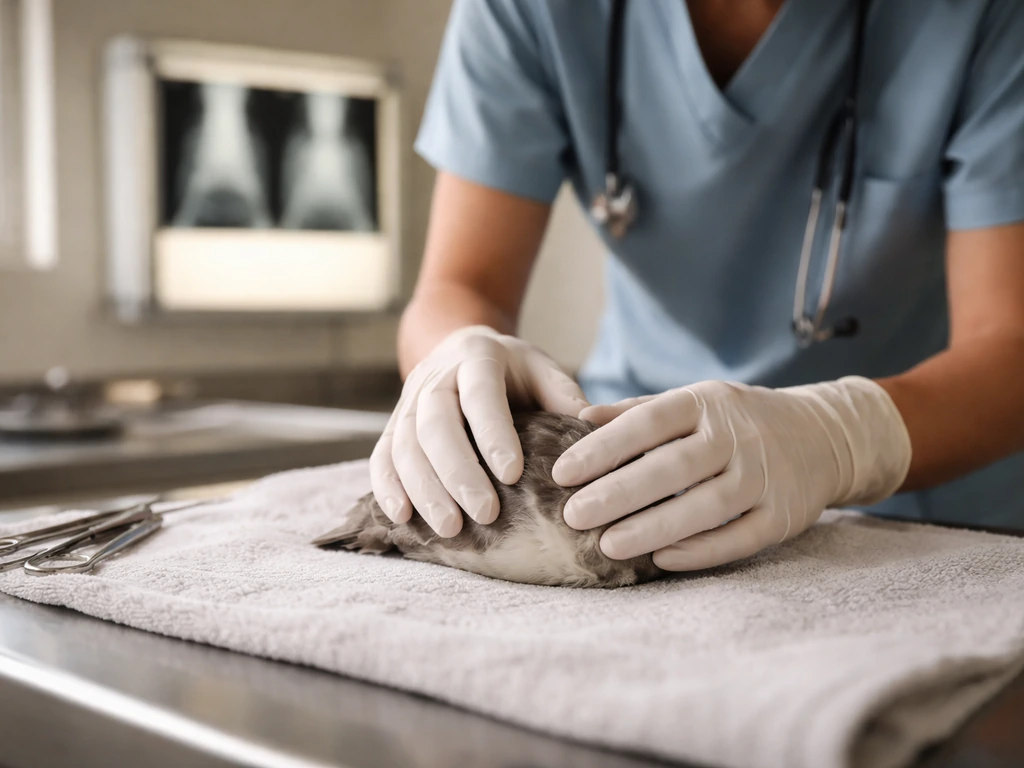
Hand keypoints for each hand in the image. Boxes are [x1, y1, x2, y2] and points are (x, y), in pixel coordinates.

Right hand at [371, 325, 588, 537]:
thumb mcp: (541, 368)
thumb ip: (563, 394)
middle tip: (485, 514)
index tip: (512, 474)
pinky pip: (383, 456)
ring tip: (450, 529)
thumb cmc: (511, 369)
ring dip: (424, 489)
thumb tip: (593, 429)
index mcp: (476, 358)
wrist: (459, 347)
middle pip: (435, 424)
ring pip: (404, 445)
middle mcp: (435, 378)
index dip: (493, 433)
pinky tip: (403, 518)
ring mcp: (407, 402)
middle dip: (458, 472)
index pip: (480, 394)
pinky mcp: (392, 426)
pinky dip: (388, 488)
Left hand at [553, 377, 911, 570]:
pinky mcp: (784, 515)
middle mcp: (737, 436)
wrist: (824, 435)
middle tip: (573, 516)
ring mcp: (765, 477)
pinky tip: (661, 560)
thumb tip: (580, 418)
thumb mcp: (694, 402)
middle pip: (673, 467)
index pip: (648, 422)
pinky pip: (739, 537)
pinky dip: (700, 551)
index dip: (604, 447)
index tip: (562, 472)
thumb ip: (638, 412)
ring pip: (705, 507)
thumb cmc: (738, 420)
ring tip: (607, 546)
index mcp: (707, 403)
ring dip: (653, 528)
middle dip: (619, 493)